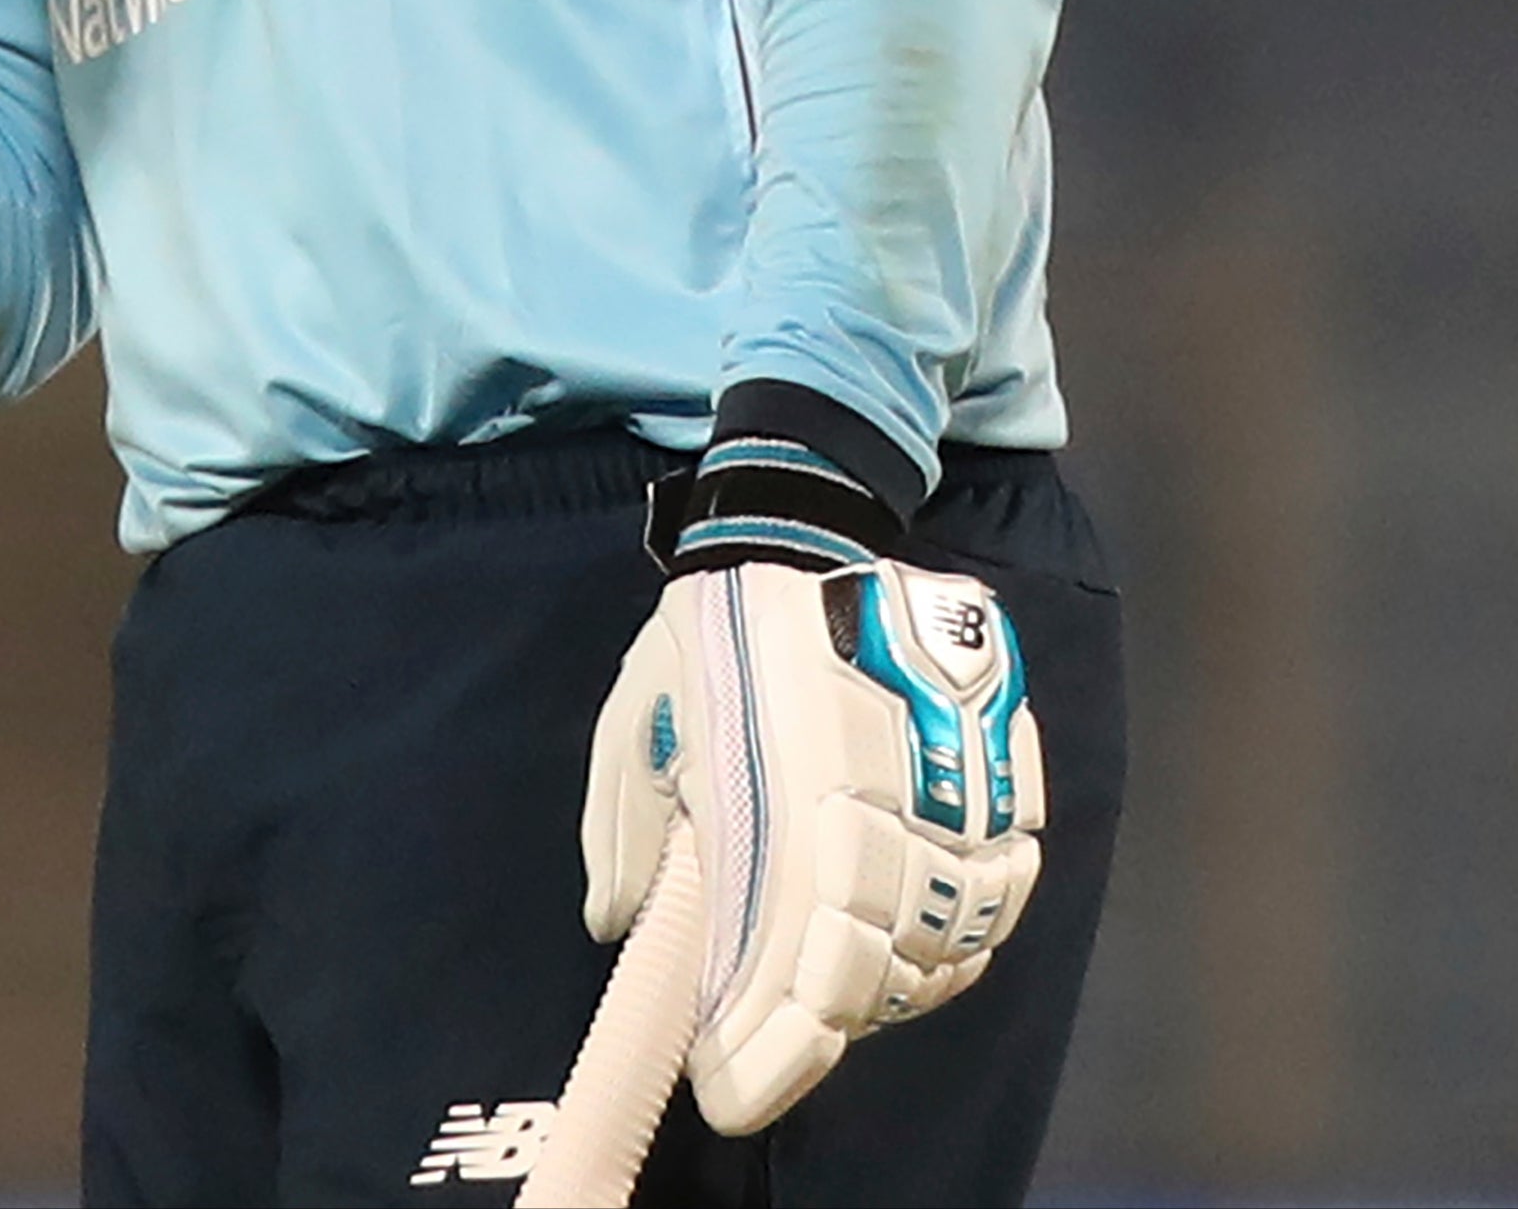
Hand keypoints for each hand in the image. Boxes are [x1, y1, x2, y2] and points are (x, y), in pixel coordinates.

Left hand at [577, 555, 1044, 1133]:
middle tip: (757, 1065)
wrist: (814, 533)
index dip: (764, 1036)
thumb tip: (616, 924)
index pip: (787, 946)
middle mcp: (883, 799)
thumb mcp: (637, 711)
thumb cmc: (712, 632)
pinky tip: (892, 963)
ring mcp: (959, 795)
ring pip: (936, 949)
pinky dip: (941, 953)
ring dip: (873, 998)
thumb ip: (624, 823)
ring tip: (810, 1013)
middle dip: (808, 1035)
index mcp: (782, 781)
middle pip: (867, 965)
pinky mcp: (1007, 786)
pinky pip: (989, 908)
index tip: (727, 1091)